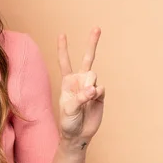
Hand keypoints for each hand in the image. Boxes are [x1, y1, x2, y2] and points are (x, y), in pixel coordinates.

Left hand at [57, 27, 105, 143]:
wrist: (79, 134)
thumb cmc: (68, 121)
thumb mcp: (68, 109)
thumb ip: (80, 97)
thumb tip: (93, 89)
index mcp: (67, 81)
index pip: (65, 61)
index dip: (63, 48)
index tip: (62, 34)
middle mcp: (79, 81)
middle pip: (87, 58)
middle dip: (92, 43)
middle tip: (97, 28)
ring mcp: (91, 87)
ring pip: (93, 75)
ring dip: (89, 85)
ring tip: (86, 97)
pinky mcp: (100, 95)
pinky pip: (101, 88)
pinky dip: (97, 94)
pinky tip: (93, 100)